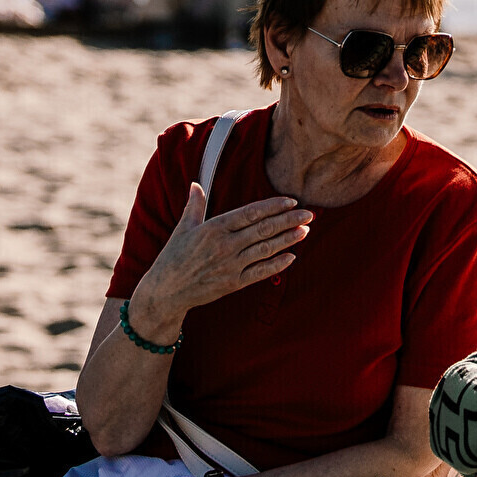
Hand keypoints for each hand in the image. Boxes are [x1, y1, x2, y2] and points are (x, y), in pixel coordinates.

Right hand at [130, 185, 311, 331]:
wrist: (167, 291)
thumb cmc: (174, 257)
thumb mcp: (183, 228)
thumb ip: (194, 205)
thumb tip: (196, 184)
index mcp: (214, 228)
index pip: (250, 213)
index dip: (273, 206)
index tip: (291, 201)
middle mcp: (225, 245)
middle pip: (264, 229)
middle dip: (289, 220)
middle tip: (310, 214)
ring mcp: (231, 265)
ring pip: (266, 249)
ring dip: (288, 239)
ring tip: (305, 231)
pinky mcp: (233, 284)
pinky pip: (260, 273)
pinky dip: (277, 265)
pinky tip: (292, 257)